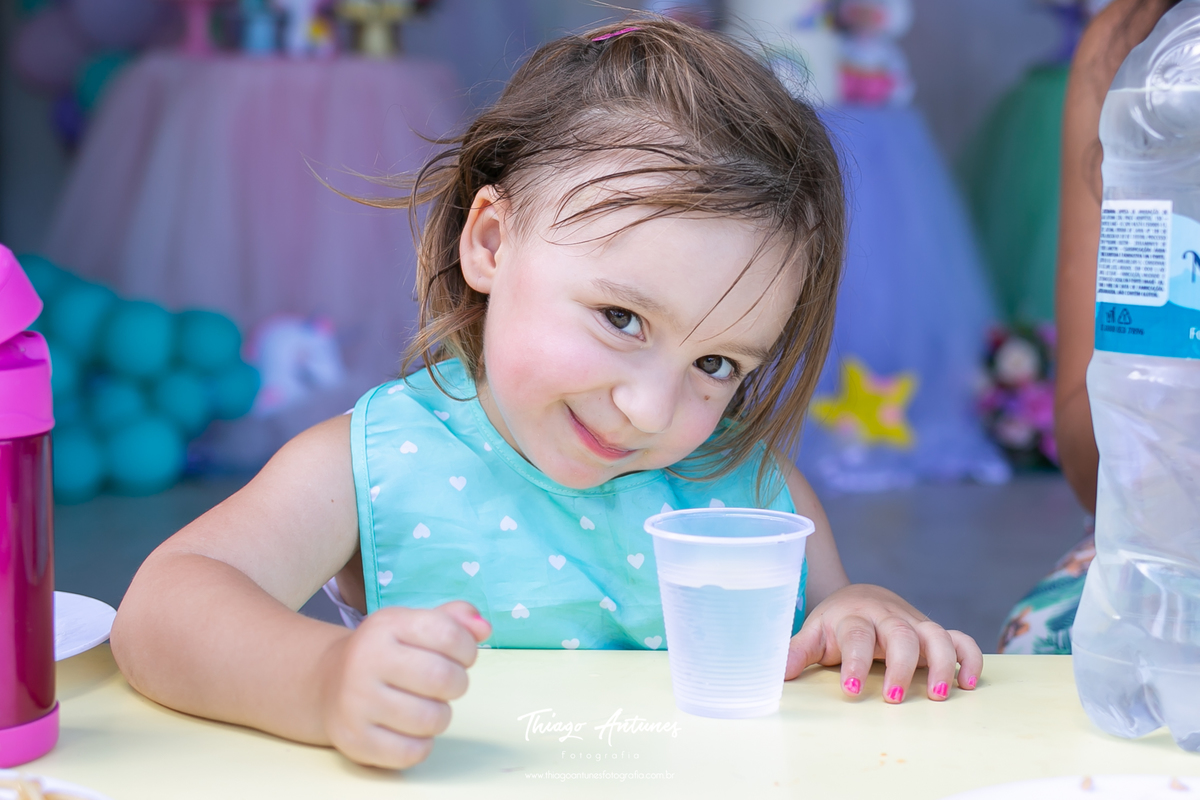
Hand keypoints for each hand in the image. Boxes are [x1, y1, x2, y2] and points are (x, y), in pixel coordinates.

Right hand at [317, 601, 491, 767]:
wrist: (327, 682)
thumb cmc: (386, 652)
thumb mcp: (414, 624)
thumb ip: (453, 620)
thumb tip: (484, 628)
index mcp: (385, 625)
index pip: (448, 634)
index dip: (467, 649)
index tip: (461, 655)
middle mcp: (365, 660)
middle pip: (443, 679)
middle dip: (458, 684)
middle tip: (447, 684)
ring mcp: (356, 702)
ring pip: (432, 719)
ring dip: (441, 715)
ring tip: (427, 705)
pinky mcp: (354, 739)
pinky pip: (412, 752)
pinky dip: (422, 744)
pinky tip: (411, 729)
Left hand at [784, 584, 981, 702]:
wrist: (859, 596)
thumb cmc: (836, 623)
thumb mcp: (814, 634)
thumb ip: (797, 652)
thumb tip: (776, 675)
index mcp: (854, 617)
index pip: (856, 635)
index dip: (855, 661)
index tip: (851, 689)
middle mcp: (887, 617)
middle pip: (900, 634)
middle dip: (899, 666)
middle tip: (893, 699)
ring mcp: (914, 623)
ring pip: (936, 634)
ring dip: (940, 664)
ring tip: (936, 695)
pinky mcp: (932, 632)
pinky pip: (960, 639)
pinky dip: (969, 658)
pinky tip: (968, 684)